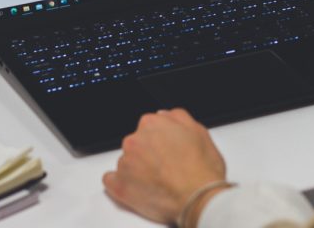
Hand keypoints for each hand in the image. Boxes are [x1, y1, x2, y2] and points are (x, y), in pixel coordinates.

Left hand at [103, 108, 226, 224]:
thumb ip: (178, 117)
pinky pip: (111, 180)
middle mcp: (134, 140)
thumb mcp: (199, 131)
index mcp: (152, 123)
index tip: (167, 149)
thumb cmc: (201, 169)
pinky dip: (121, 183)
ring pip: (127, 161)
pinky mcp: (120, 185)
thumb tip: (165, 115)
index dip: (160, 139)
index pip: (149, 126)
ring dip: (137, 169)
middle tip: (165, 166)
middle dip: (148, 153)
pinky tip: (136, 187)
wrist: (197, 198)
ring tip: (158, 181)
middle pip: (136, 143)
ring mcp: (125, 163)